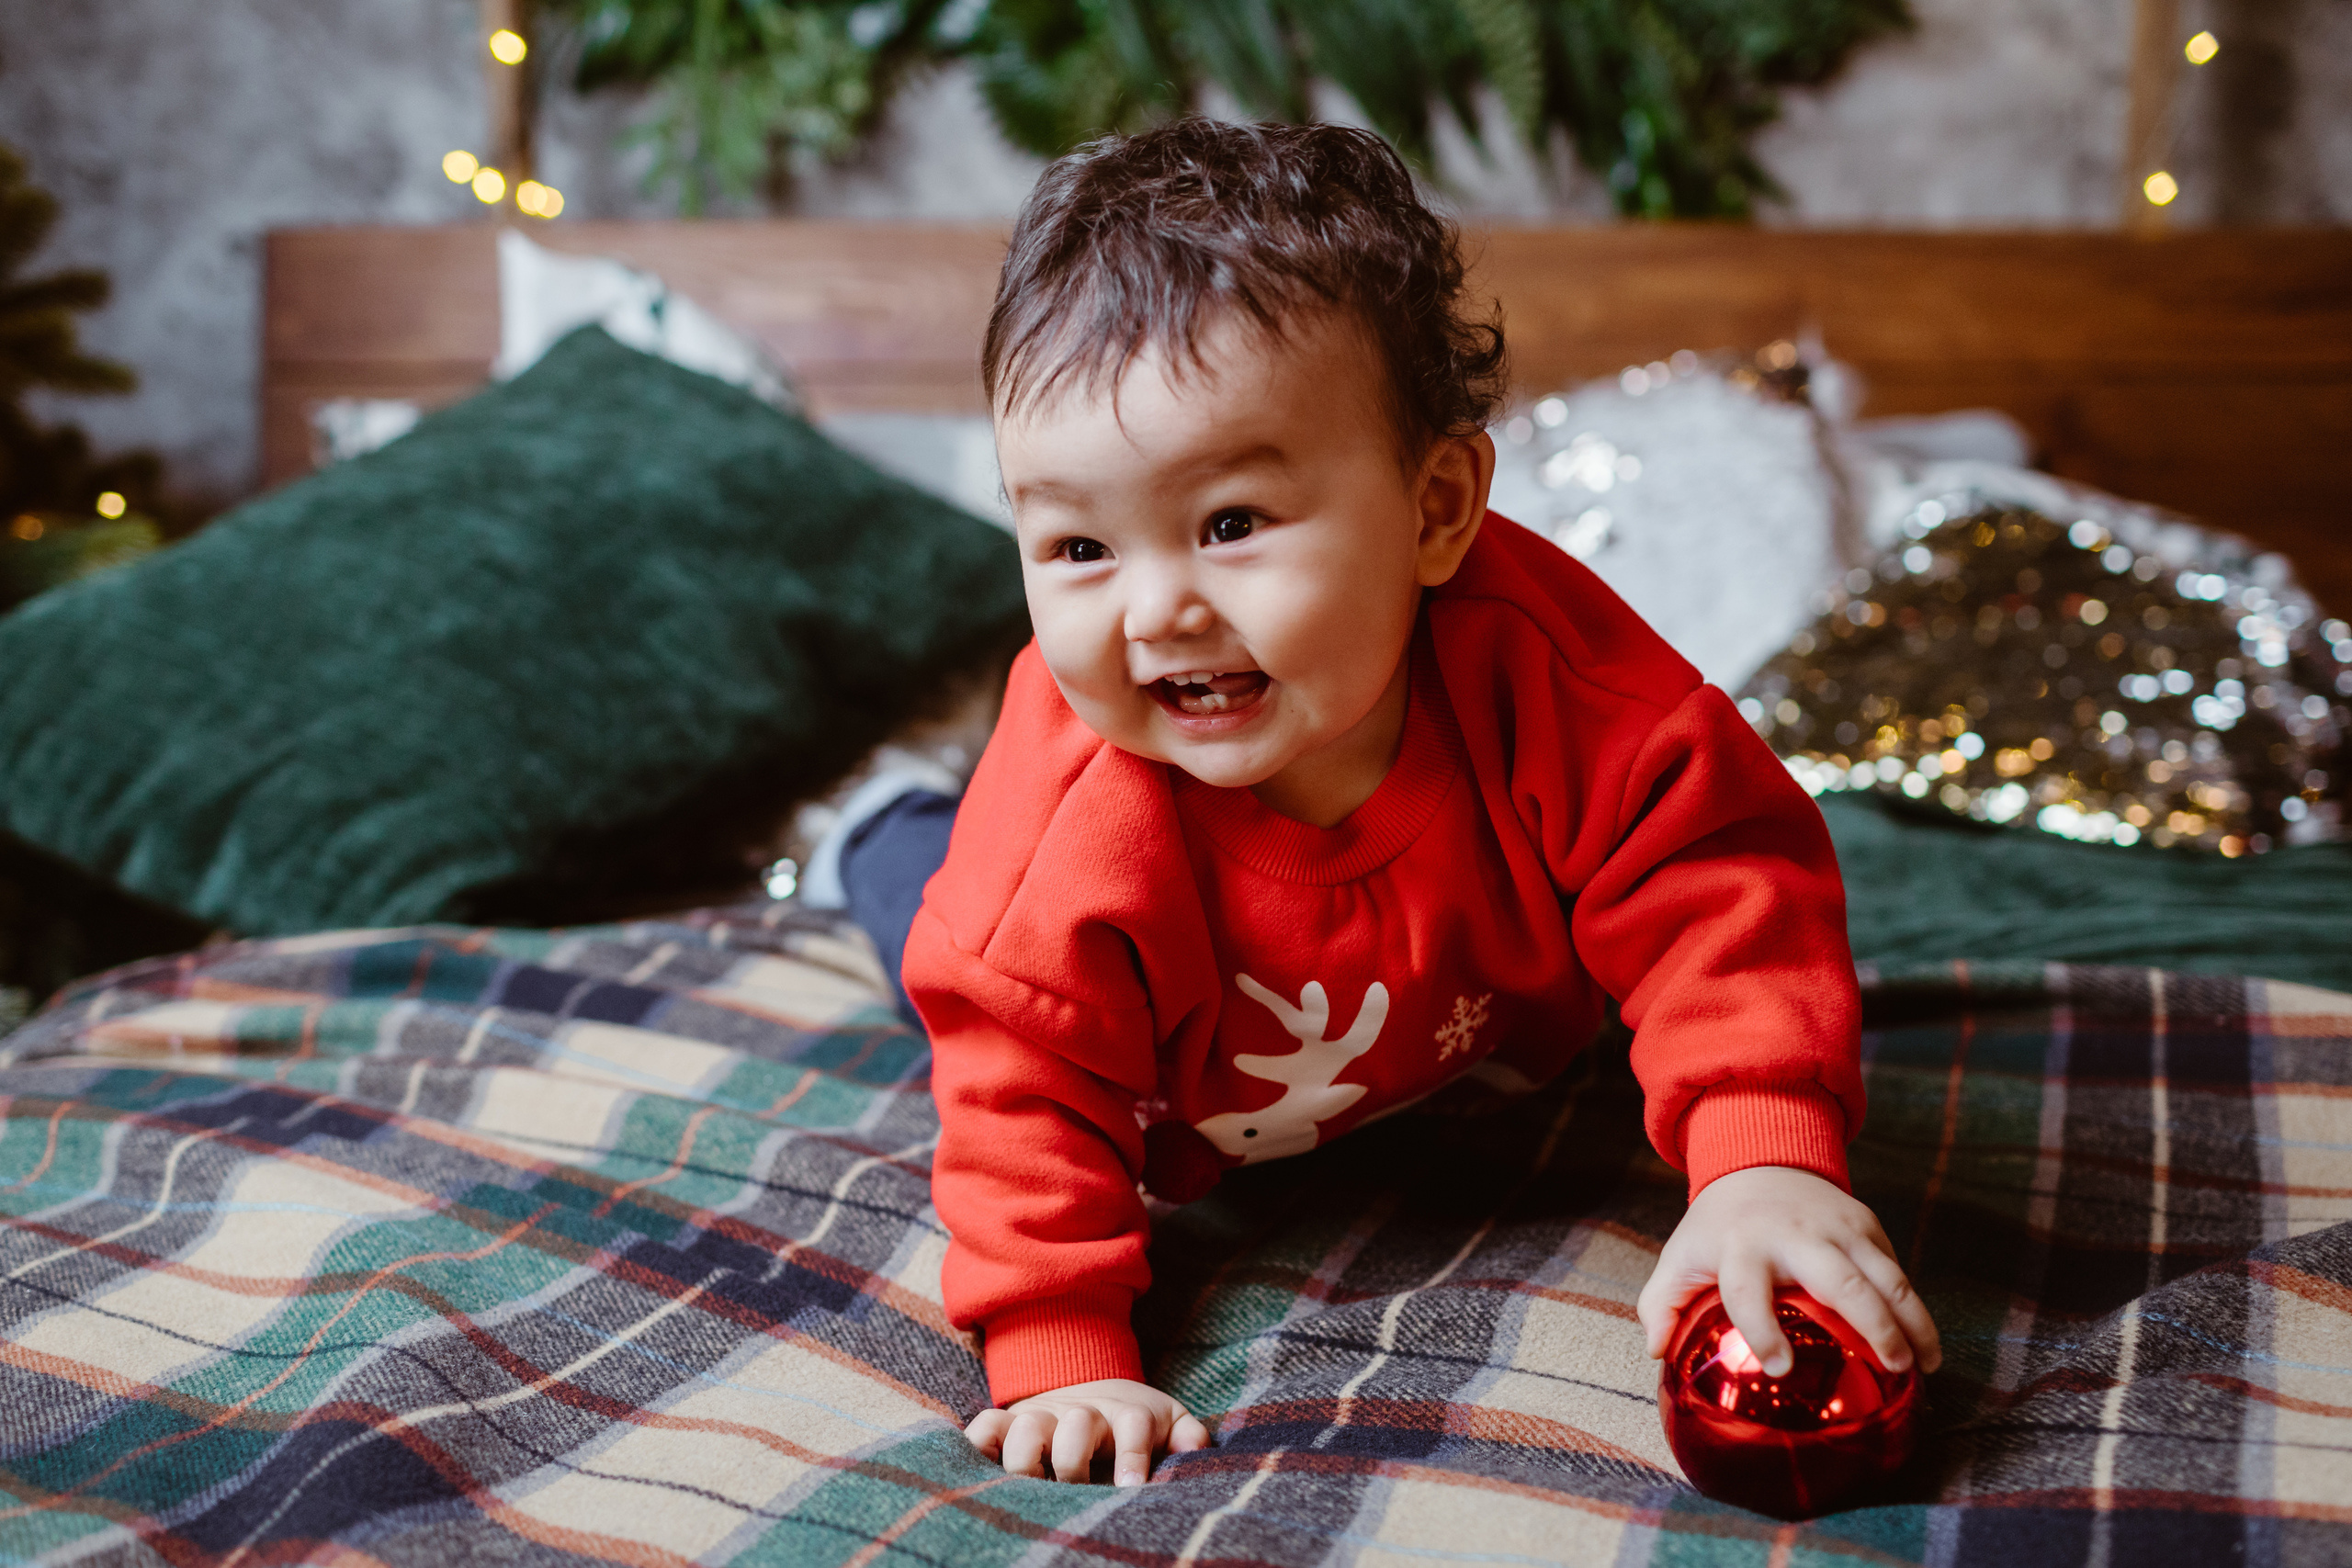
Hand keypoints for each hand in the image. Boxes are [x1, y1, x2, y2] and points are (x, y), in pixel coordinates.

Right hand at [964, 1379, 1210, 1484]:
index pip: (1132, 1425)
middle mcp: (1079, 1411)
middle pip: (1075, 1423)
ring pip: (1025, 1426)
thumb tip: (1197, 1448)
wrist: (1091, 1392)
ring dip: (1025, 1457)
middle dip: (1075, 1460)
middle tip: (1076, 1493)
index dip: (1133, 1456)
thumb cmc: (1134, 1424)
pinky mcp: (1008, 1425)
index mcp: (1123, 1414)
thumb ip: (1187, 1434)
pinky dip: (975, 1446)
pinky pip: (985, 1426)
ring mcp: (1041, 1417)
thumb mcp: (1167, 1423)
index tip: (1132, 1491)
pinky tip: (978, 1477)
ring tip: (1029, 1491)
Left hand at [1637, 1165, 1941, 1377]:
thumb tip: (1656, 1350)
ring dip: (1912, 1321)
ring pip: (1887, 1276)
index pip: (1749, 1289)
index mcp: (1743, 1245)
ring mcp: (1838, 1227)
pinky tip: (1924, 1344)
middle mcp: (1796, 1235)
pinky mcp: (1866, 1225)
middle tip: (1893, 1367)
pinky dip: (1915, 1307)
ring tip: (1925, 1366)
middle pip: (1843, 1282)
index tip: (1780, 1366)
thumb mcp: (1681, 1256)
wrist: (1758, 1159)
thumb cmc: (1718, 1225)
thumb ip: (1661, 1304)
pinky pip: (1896, 1269)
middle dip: (1873, 1325)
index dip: (1763, 1328)